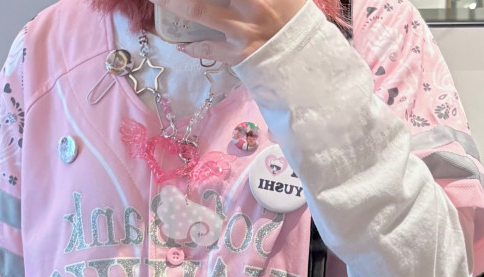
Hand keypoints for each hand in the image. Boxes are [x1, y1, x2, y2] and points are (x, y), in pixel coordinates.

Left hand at [150, 0, 305, 63]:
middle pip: (203, 0)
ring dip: (173, 4)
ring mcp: (241, 30)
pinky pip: (209, 49)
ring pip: (199, 11)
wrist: (310, 63)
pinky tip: (180, 43)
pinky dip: (192, 46)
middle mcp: (249, 5)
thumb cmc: (298, 23)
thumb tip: (239, 0)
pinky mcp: (239, 55)